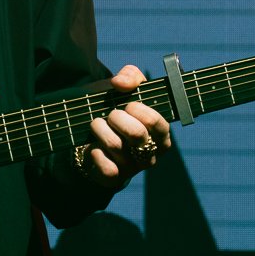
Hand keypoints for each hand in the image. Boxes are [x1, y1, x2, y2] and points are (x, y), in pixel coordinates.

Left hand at [74, 65, 170, 188]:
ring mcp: (133, 167)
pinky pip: (106, 166)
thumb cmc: (116, 112)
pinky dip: (95, 152)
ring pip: (115, 145)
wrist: (94, 138)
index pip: (156, 122)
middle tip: (111, 115)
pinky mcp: (115, 178)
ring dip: (100, 129)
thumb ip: (130, 77)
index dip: (138, 109)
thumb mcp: (126, 91)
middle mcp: (150, 153)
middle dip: (117, 117)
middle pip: (137, 133)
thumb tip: (120, 83)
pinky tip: (94, 146)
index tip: (127, 104)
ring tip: (96, 124)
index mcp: (160, 134)